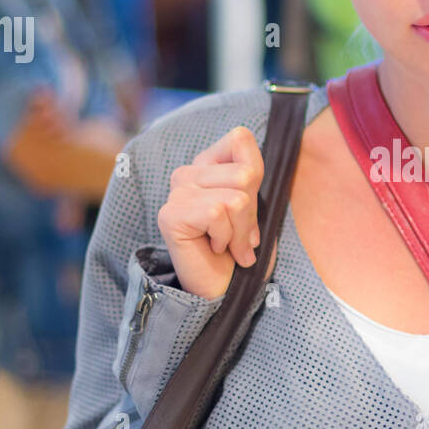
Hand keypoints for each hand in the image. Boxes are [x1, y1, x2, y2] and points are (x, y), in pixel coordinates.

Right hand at [156, 125, 275, 299]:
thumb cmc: (241, 249)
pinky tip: (214, 248)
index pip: (240, 139)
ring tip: (229, 245)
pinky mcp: (171, 214)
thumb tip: (244, 147)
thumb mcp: (256, 205)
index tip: (248, 207)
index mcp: (208, 166)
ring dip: (241, 230)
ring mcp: (176, 193)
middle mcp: (187, 174)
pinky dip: (226, 238)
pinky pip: (217, 213)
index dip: (256, 176)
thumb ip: (251, 171)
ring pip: (236, 197)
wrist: (224, 290)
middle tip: (238, 235)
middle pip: (245, 174)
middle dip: (252, 212)